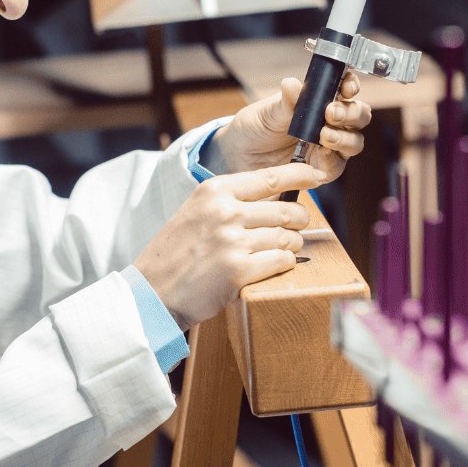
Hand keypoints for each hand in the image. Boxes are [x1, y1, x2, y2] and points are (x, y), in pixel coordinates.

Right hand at [134, 162, 321, 329]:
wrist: (152, 290)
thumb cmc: (176, 252)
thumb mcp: (196, 211)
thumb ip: (230, 201)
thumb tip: (277, 194)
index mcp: (214, 191)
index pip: (270, 176)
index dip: (300, 175)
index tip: (315, 176)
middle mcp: (225, 212)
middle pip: (286, 210)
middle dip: (298, 220)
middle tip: (296, 227)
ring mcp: (232, 241)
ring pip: (287, 238)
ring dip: (291, 246)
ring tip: (281, 250)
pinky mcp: (238, 271)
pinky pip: (282, 262)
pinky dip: (284, 265)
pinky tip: (272, 266)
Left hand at [206, 72, 371, 180]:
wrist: (238, 158)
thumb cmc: (255, 128)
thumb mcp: (267, 112)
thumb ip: (285, 102)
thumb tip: (292, 84)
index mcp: (320, 100)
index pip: (346, 88)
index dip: (351, 85)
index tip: (346, 88)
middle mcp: (330, 122)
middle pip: (359, 115)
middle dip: (351, 113)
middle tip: (331, 113)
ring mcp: (329, 147)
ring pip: (355, 141)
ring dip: (345, 137)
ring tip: (323, 136)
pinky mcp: (323, 170)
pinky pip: (338, 166)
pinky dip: (333, 159)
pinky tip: (320, 154)